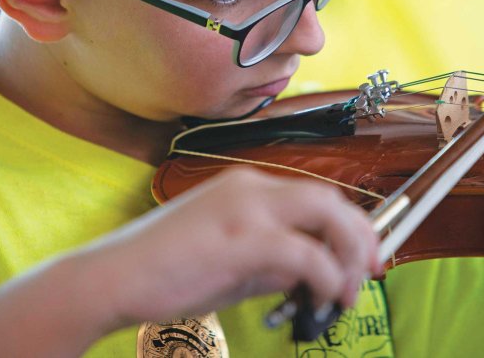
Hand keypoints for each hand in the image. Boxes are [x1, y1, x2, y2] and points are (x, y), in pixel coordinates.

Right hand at [80, 167, 380, 328]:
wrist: (114, 277)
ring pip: (324, 214)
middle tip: (369, 273)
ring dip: (348, 255)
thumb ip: (271, 261)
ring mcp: (244, 208)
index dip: (348, 227)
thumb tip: (311, 273)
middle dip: (360, 236)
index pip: (316, 196)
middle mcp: (250, 187)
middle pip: (330, 198)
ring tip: (348, 292)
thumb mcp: (230, 261)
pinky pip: (303, 252)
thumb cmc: (166, 270)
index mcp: (246, 186)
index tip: (362, 259)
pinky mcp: (238, 237)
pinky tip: (324, 296)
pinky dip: (325, 274)